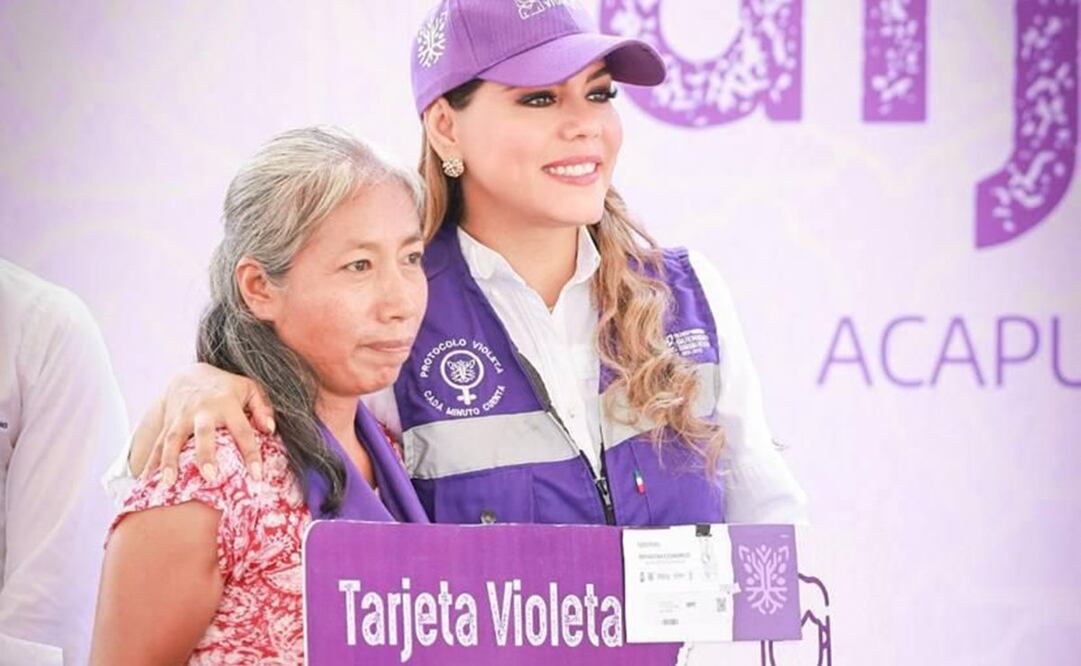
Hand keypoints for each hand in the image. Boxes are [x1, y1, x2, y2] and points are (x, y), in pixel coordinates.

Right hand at [133, 363, 274, 484]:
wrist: (190, 375)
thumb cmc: (226, 388)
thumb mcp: (249, 389)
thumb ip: (262, 407)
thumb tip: (270, 429)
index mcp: (227, 404)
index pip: (242, 430)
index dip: (250, 453)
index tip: (257, 475)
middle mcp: (202, 411)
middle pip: (203, 434)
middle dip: (205, 455)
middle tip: (210, 477)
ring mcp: (181, 418)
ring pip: (172, 440)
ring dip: (169, 462)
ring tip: (168, 484)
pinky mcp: (167, 425)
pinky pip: (156, 445)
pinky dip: (150, 463)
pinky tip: (146, 481)